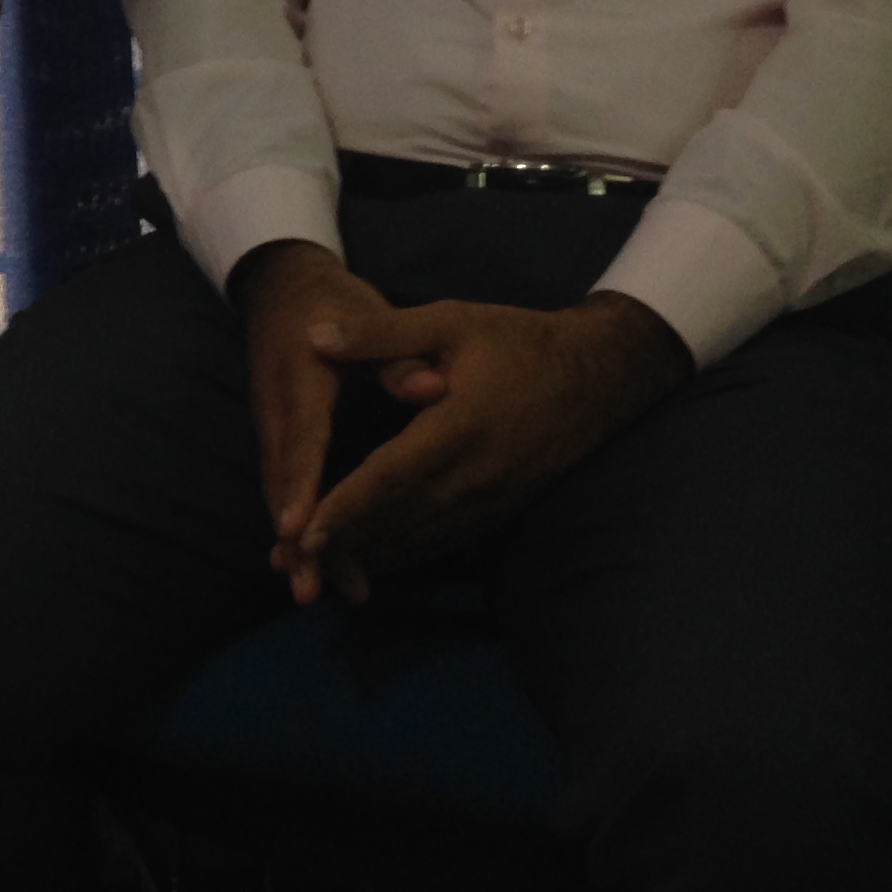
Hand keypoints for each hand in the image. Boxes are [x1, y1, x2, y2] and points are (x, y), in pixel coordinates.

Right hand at [233, 241, 441, 603]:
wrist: (282, 289)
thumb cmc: (334, 302)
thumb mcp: (369, 314)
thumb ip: (398, 356)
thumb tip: (436, 389)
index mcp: (303, 377)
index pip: (302, 438)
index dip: (300, 485)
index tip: (298, 528)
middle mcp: (277, 410)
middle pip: (282, 481)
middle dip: (295, 537)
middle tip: (309, 590)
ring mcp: (271, 425)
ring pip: (279, 491)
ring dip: (295, 542)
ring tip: (314, 592)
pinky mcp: (276, 437)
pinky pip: (282, 486)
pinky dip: (295, 524)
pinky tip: (314, 561)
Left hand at [292, 291, 693, 601]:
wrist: (600, 377)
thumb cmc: (519, 342)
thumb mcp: (450, 321)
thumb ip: (381, 334)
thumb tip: (314, 335)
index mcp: (458, 428)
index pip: (390, 477)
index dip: (346, 507)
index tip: (305, 532)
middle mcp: (475, 475)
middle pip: (399, 519)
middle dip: (345, 543)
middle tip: (291, 563)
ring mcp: (491, 498)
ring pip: (420, 536)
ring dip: (370, 555)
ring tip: (318, 570)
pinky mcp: (500, 508)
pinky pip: (445, 538)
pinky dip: (405, 551)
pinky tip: (373, 559)